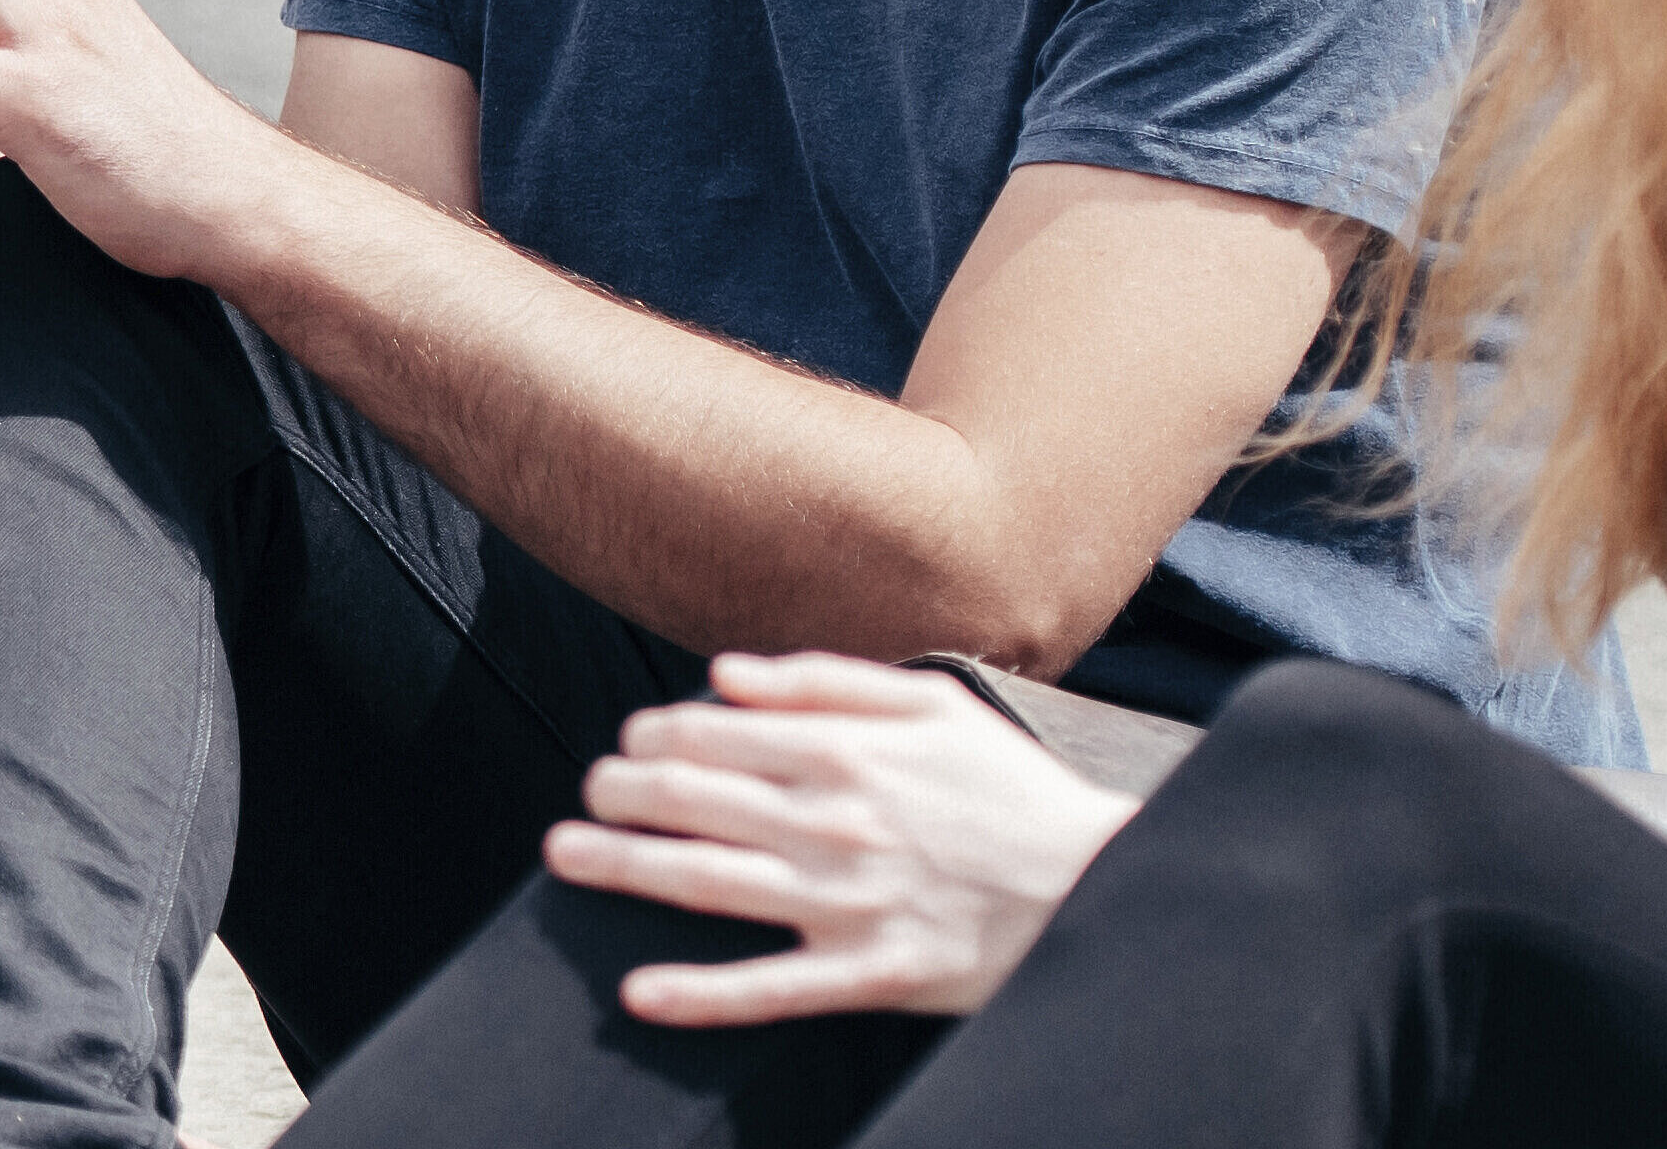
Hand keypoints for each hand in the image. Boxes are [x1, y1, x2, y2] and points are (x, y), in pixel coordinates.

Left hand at [541, 653, 1141, 1025]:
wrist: (1098, 883)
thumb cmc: (1009, 790)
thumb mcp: (934, 703)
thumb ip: (826, 681)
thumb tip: (724, 674)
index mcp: (849, 752)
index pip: (713, 737)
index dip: (652, 738)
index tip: (629, 744)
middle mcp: (837, 823)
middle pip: (694, 804)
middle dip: (620, 794)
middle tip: (586, 795)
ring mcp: (849, 904)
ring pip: (710, 884)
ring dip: (626, 868)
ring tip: (567, 856)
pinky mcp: (870, 975)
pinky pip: (771, 989)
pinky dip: (701, 993)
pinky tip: (641, 992)